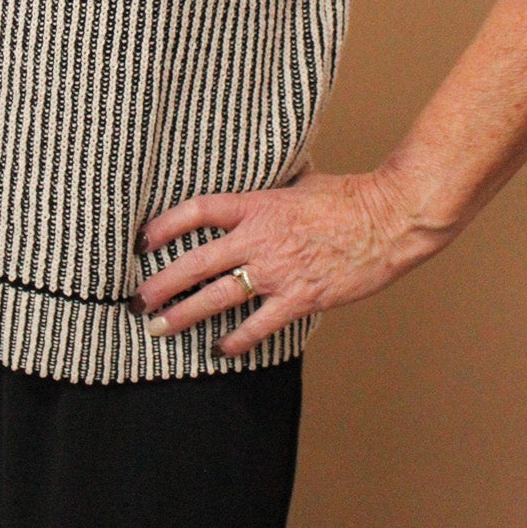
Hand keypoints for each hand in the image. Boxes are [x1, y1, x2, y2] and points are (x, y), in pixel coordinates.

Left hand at [131, 167, 453, 357]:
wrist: (388, 220)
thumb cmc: (350, 197)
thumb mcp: (302, 182)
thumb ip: (274, 189)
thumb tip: (262, 178)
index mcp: (258, 205)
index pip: (198, 211)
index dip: (165, 226)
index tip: (143, 241)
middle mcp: (259, 239)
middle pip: (196, 263)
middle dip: (162, 284)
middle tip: (137, 299)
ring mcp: (278, 272)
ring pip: (217, 298)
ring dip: (184, 315)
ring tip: (159, 327)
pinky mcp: (300, 298)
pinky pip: (259, 325)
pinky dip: (237, 340)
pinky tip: (221, 348)